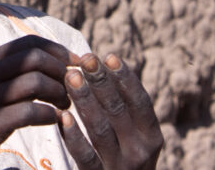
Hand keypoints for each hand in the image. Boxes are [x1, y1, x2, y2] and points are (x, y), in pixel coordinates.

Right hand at [0, 35, 77, 169]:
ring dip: (58, 93)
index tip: (76, 63)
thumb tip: (52, 59)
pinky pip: (28, 112)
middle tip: (72, 87)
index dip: (57, 50)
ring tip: (65, 105)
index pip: (28, 43)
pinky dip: (48, 115)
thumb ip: (12, 71)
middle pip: (33, 58)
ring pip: (34, 82)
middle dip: (60, 70)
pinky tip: (55, 120)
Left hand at [60, 54, 162, 168]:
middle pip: (119, 111)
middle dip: (101, 82)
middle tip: (85, 59)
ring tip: (70, 77)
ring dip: (85, 100)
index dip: (126, 78)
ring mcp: (121, 168)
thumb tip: (103, 65)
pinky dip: (74, 136)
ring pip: (101, 130)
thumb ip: (121, 108)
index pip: (140, 102)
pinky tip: (62, 116)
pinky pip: (86, 156)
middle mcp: (141, 153)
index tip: (109, 56)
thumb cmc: (121, 158)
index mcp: (152, 137)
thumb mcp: (131, 136)